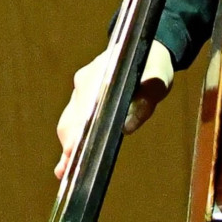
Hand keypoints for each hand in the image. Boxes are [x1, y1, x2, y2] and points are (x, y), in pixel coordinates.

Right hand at [55, 42, 174, 180]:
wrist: (147, 49)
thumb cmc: (153, 66)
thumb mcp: (157, 83)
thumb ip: (143, 102)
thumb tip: (127, 126)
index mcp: (100, 77)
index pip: (84, 110)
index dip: (77, 133)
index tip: (72, 152)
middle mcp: (84, 83)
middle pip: (71, 119)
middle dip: (68, 146)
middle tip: (67, 171)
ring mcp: (80, 90)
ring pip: (68, 122)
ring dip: (66, 146)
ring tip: (64, 172)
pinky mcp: (81, 97)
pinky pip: (72, 120)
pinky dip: (70, 140)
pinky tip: (66, 162)